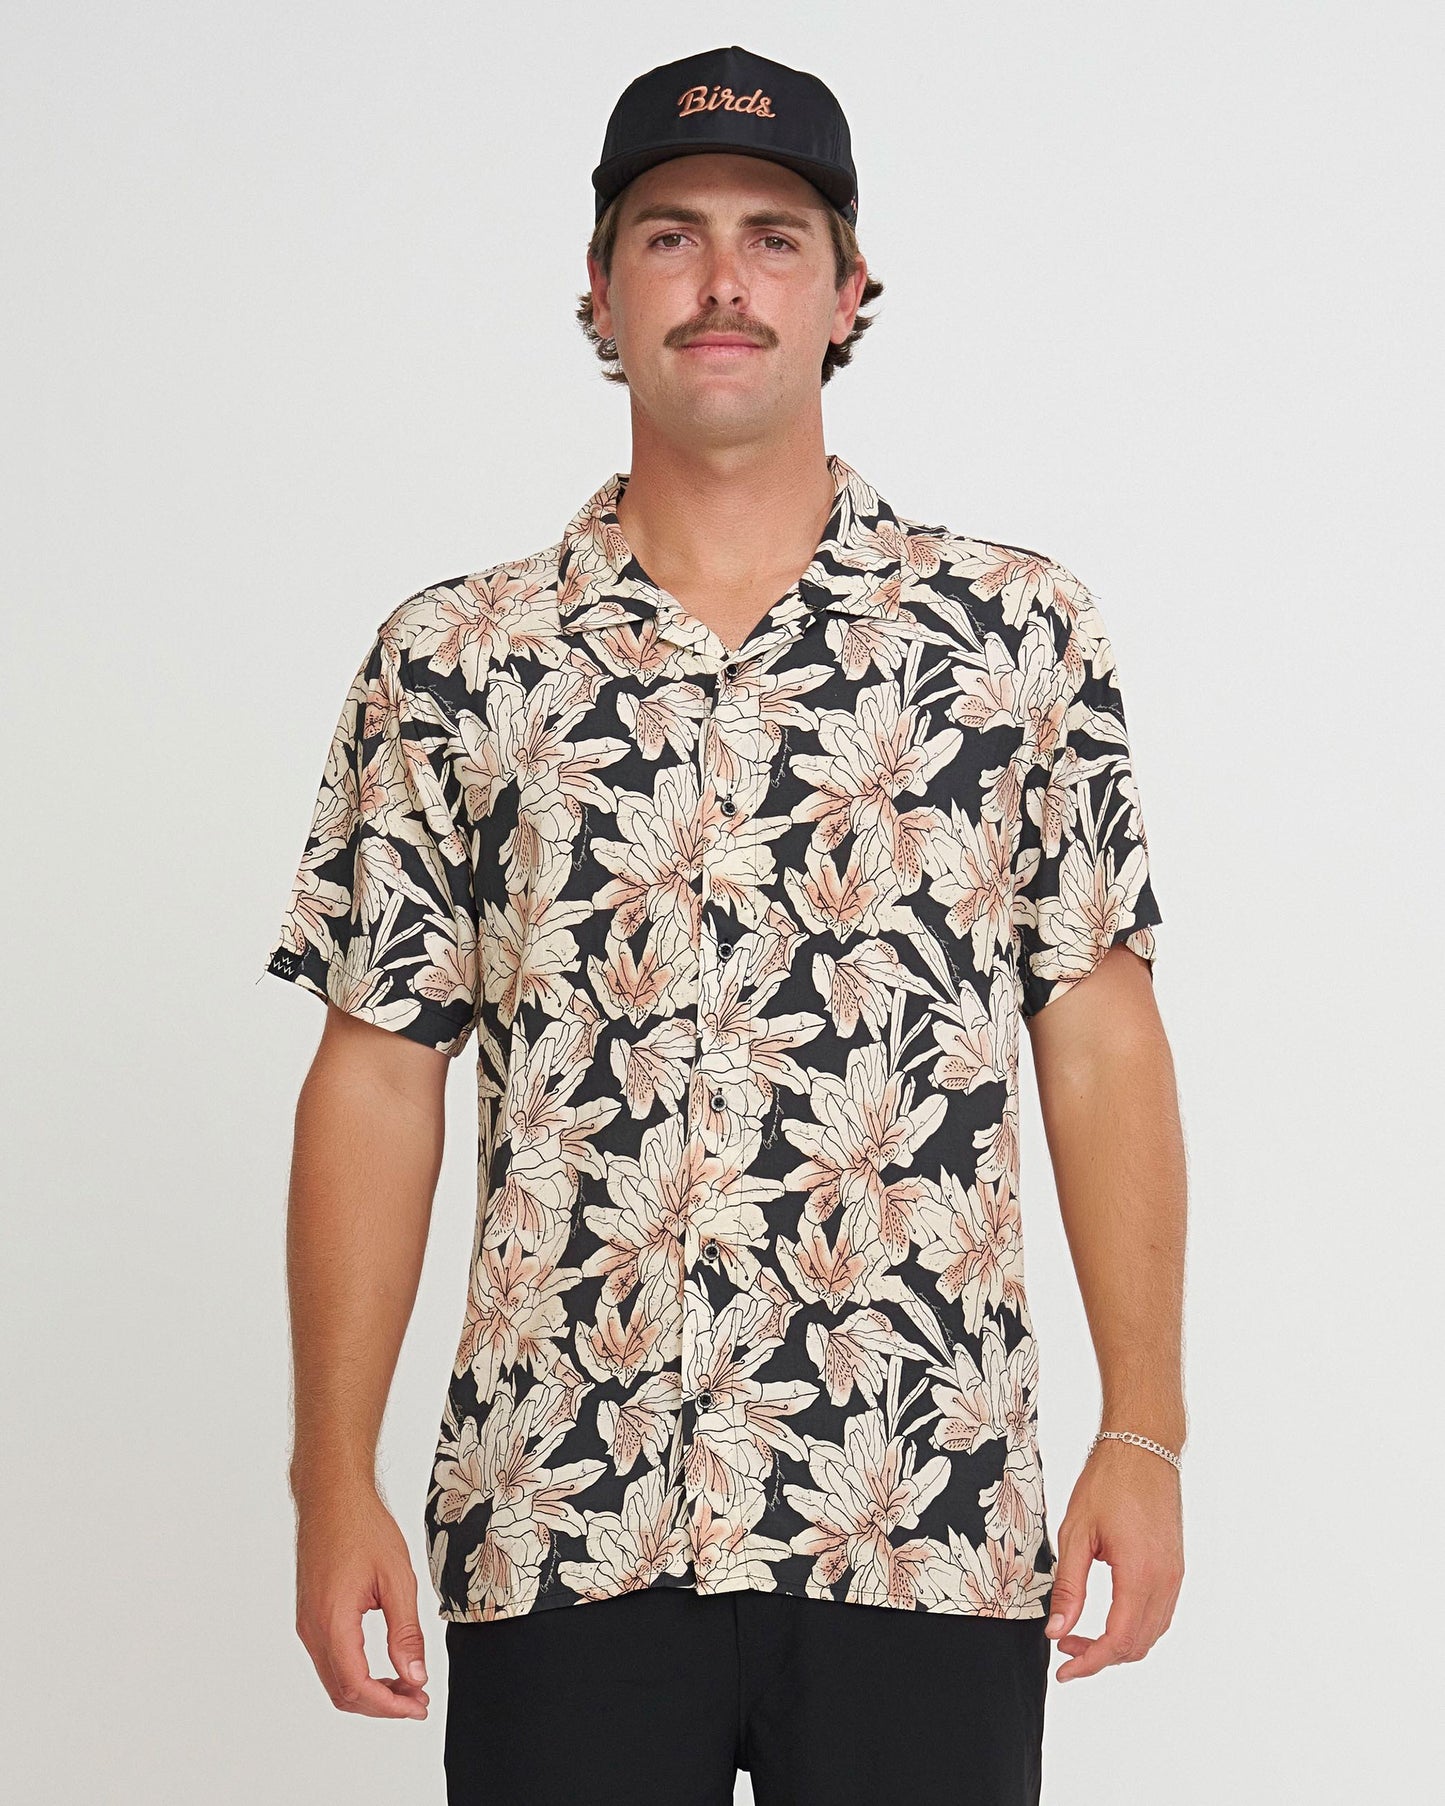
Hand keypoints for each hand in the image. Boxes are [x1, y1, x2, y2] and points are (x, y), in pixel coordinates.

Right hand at [294, 1483, 431, 1718]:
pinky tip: (385, 1667)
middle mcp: (312, 1628)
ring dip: (370, 1691)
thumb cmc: (363, 1527)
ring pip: (335, 1680)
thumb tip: (415, 1676)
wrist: (332, 1495)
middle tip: (418, 1702)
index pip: (356, 1686)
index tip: (417, 1706)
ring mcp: (308, 1623)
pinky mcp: (311, 1616)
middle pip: (342, 1692)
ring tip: (408, 1687)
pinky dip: (357, 1674)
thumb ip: (406, 1632)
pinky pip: (331, 1661)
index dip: (388, 1706)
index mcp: (332, 1620)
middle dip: (382, 1705)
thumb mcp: (397, 1578)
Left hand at [1044, 1438, 1184, 1681]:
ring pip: (1151, 1633)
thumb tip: (1057, 1631)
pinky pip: (1159, 1614)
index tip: (1064, 1672)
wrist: (1144, 1448)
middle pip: (1137, 1645)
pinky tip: (1107, 1617)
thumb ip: (1069, 1587)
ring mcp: (1175, 1576)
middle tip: (1064, 1649)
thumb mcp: (1076, 1533)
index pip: (1118, 1640)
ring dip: (1118, 1643)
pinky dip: (1134, 1627)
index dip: (1089, 1663)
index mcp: (1140, 1575)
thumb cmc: (1108, 1482)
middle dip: (1100, 1656)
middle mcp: (1165, 1581)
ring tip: (1080, 1634)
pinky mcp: (1175, 1568)